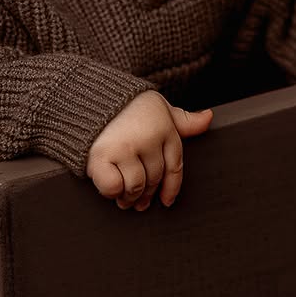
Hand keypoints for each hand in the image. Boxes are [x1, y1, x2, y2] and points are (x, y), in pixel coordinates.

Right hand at [85, 89, 213, 210]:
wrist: (87, 94)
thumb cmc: (126, 105)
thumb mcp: (158, 107)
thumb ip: (182, 119)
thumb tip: (208, 118)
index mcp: (164, 128)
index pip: (174, 166)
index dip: (171, 188)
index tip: (166, 201)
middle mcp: (148, 139)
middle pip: (154, 179)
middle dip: (147, 194)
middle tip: (140, 202)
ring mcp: (125, 147)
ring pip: (136, 186)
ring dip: (130, 197)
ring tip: (125, 200)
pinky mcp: (102, 155)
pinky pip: (113, 186)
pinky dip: (111, 191)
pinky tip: (111, 188)